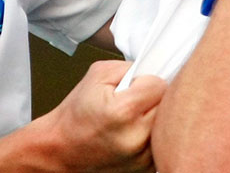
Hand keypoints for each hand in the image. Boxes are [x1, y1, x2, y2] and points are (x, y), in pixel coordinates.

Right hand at [42, 60, 164, 171]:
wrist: (61, 149)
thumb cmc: (76, 113)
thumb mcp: (98, 75)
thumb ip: (130, 67)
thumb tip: (154, 68)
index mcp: (123, 111)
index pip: (159, 85)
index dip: (147, 81)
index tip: (135, 87)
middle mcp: (135, 137)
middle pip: (167, 106)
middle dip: (154, 99)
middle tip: (135, 102)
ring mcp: (141, 157)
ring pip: (166, 125)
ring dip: (155, 117)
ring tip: (133, 118)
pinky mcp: (145, 169)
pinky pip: (161, 143)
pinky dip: (151, 136)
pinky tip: (133, 133)